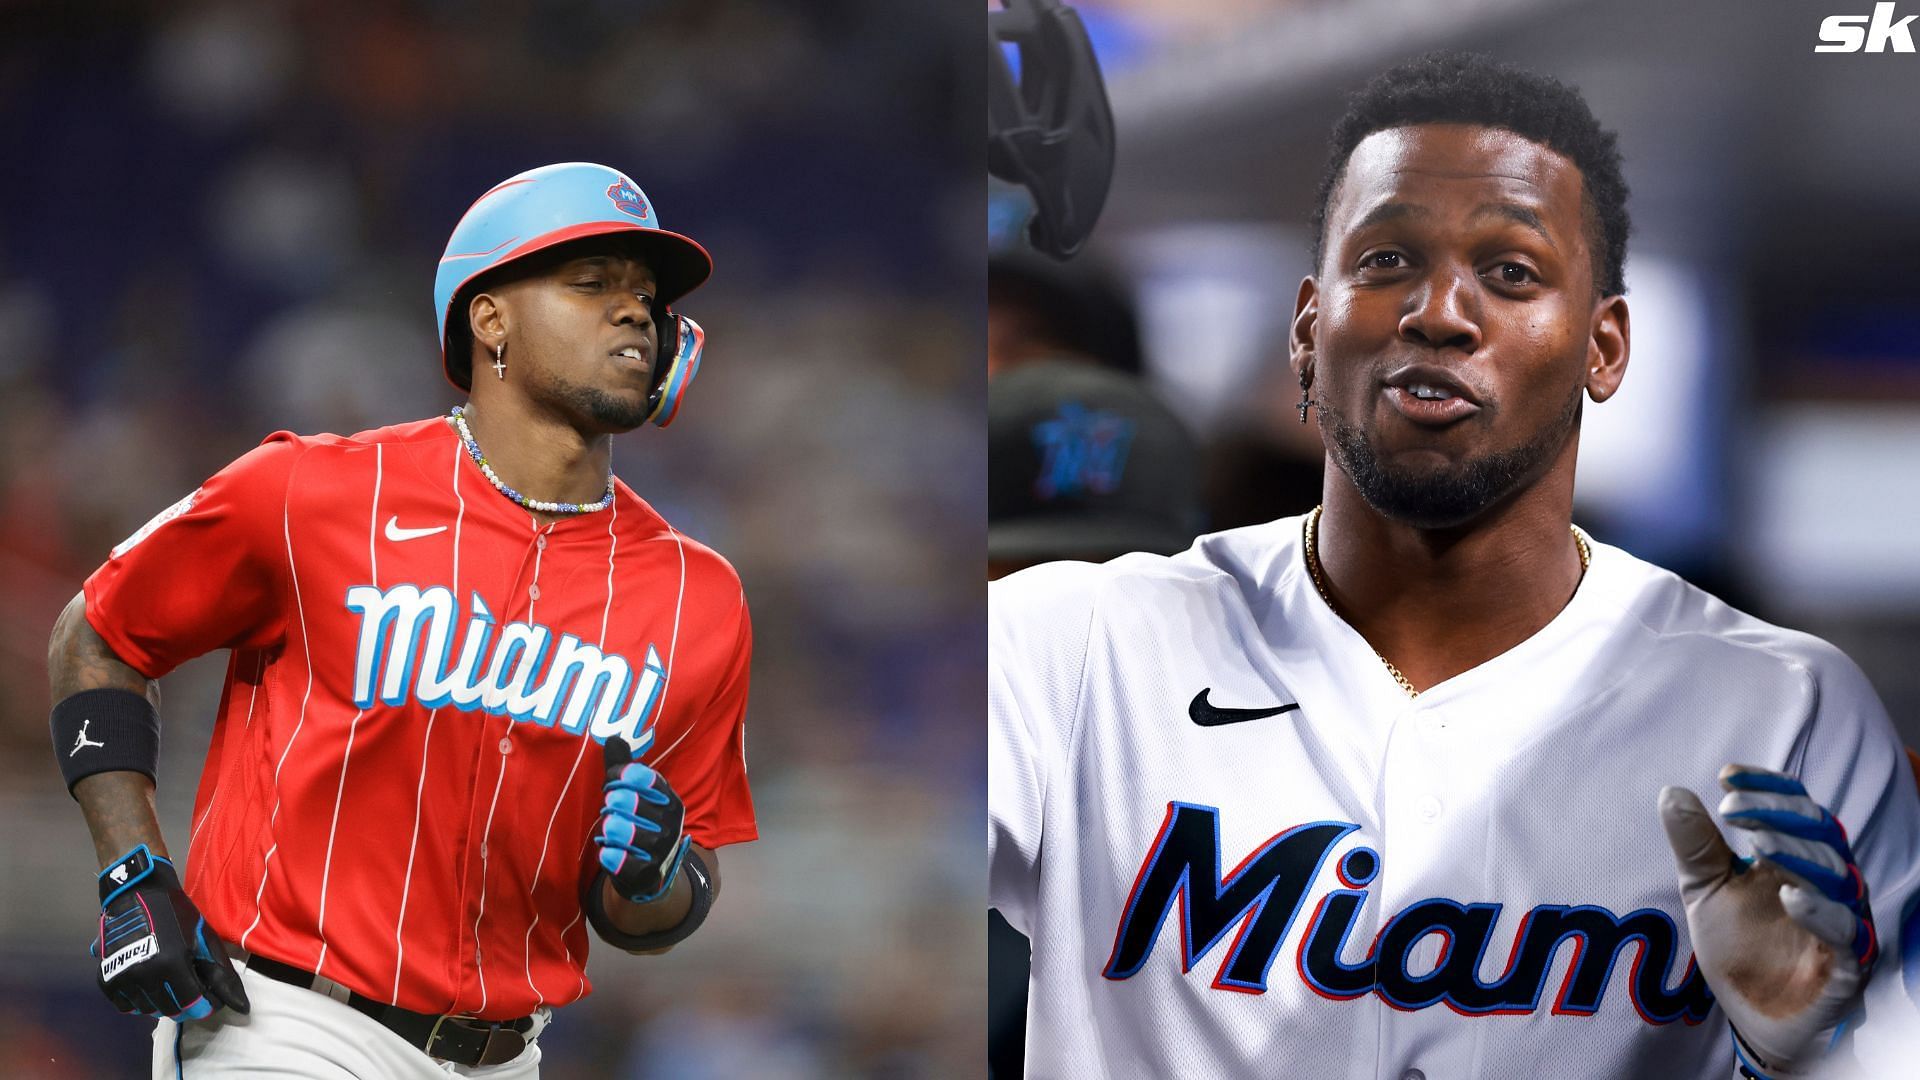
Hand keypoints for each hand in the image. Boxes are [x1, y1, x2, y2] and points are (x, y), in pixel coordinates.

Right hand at [90, 845, 249, 1020]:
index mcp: (172, 963)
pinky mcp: (105, 977)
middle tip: (189, 989)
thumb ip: (221, 975)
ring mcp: (122, 977)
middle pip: (169, 1010)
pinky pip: (124, 1006)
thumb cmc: (177, 914)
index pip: (192, 1005)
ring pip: (147, 1010)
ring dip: (161, 1003)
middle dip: (184, 1005)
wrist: (138, 892)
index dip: (203, 1006)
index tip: (207, 1001)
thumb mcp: (205, 940)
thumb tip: (242, 1006)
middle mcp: (144, 974)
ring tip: (169, 984)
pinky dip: (138, 1002)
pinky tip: (149, 987)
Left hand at [595, 730, 689, 903]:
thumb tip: (613, 737)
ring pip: (619, 829)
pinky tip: (610, 852)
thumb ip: (623, 768)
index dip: (618, 778)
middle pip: (624, 801)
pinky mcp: (647, 872)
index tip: (612, 784)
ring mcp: (661, 849)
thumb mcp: (635, 794)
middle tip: (611, 811)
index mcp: (670, 798)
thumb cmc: (639, 824)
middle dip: (610, 806)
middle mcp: (671, 822)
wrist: (651, 872)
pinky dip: (608, 854)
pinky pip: (617, 858)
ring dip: (608, 830)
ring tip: (611, 831)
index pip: (640, 776)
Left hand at [1659, 765, 1875, 1077]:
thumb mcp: (1706, 889)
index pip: (1795, 808)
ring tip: (1759, 842)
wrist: (1753, 1016)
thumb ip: (1695, 845)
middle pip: (1819, 833)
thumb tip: (1670, 791)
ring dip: (1798, 854)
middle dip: (1778, 814)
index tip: (1727, 775)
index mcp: (1796, 858)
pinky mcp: (1848, 962)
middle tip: (1733, 806)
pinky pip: (1845, 931)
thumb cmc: (1738, 946)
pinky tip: (1790, 895)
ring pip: (1836, 875)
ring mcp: (1842, 920)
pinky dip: (1821, 911)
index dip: (1768, 788)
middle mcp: (1827, 883)